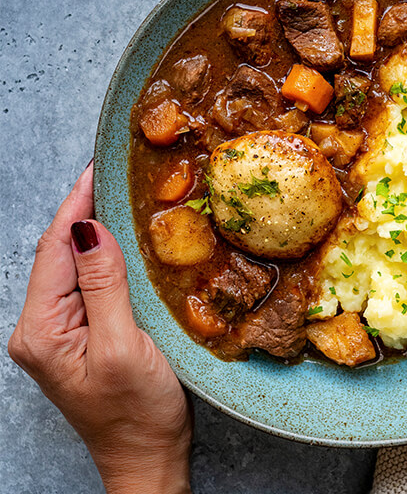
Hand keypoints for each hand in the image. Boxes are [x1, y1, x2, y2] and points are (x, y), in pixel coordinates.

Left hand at [8, 164, 191, 493]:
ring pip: (74, 268)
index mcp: (42, 330)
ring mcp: (59, 333)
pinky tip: (121, 244)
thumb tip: (87, 228)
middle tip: (112, 175)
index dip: (75, 205)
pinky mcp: (81, 336)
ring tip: (118, 198)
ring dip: (94, 233)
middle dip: (83, 212)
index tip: (96, 169)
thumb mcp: (123, 346)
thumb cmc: (137, 413)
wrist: (147, 457)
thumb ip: (103, 286)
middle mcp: (40, 329)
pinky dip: (104, 259)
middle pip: (58, 254)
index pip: (54, 250)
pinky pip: (87, 285)